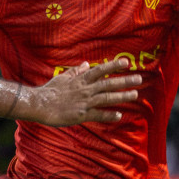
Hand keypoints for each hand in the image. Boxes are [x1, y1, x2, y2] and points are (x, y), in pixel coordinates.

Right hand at [22, 58, 141, 126]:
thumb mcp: (63, 77)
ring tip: (135, 94)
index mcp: (80, 79)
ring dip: (122, 96)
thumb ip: (76, 71)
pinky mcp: (81, 114)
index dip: (113, 66)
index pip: (100, 70)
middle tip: (139, 78)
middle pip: (108, 83)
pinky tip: (119, 115)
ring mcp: (84, 102)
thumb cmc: (50, 91)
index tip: (126, 63)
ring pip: (106, 97)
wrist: (39, 105)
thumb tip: (86, 63)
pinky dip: (109, 115)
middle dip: (124, 80)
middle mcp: (85, 89)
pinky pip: (98, 114)